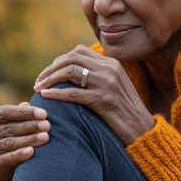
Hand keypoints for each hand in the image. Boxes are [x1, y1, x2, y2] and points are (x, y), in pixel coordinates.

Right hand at [0, 102, 49, 180]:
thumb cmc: (6, 139)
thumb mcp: (9, 125)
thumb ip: (18, 115)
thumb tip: (27, 104)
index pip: (5, 112)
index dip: (24, 112)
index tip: (43, 113)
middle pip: (10, 128)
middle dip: (30, 126)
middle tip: (47, 125)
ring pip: (10, 142)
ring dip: (29, 139)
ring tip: (45, 137)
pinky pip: (8, 158)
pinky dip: (20, 154)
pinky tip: (31, 151)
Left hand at [34, 45, 154, 146]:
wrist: (142, 130)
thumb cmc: (125, 112)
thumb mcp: (116, 86)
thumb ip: (99, 75)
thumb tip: (74, 72)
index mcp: (112, 63)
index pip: (79, 51)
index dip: (59, 60)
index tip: (48, 72)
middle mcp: (110, 69)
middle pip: (72, 58)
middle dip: (51, 68)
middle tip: (39, 80)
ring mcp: (107, 84)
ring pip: (70, 72)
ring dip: (50, 79)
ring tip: (39, 88)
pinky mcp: (103, 101)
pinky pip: (73, 94)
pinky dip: (55, 94)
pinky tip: (45, 97)